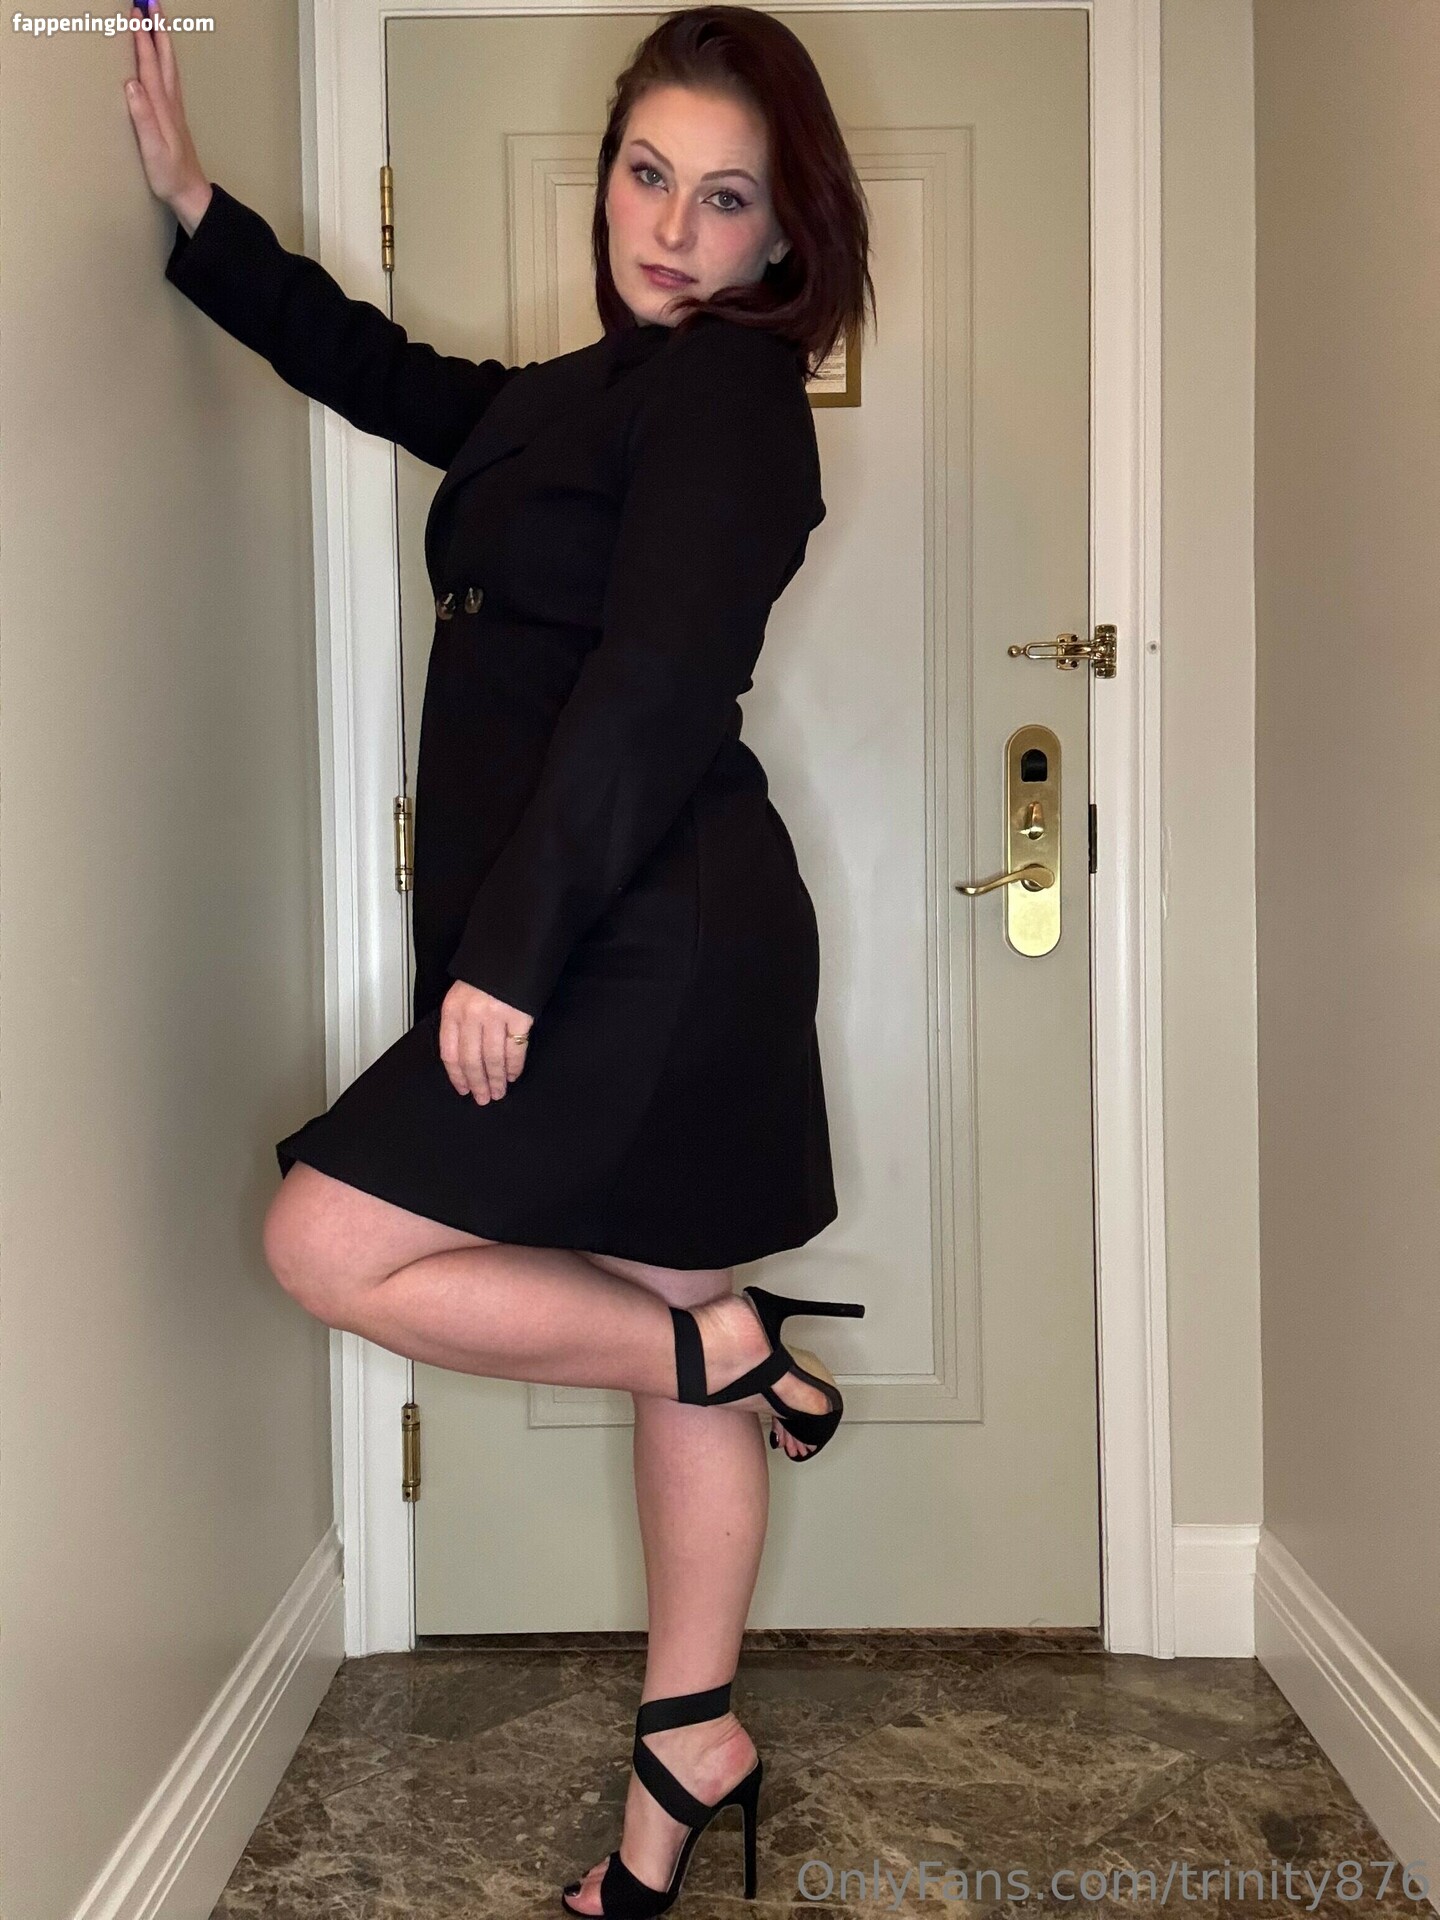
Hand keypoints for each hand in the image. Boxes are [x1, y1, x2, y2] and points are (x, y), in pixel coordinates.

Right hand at [122, 4, 209, 229]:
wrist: (190, 193)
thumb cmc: (169, 175)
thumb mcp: (153, 149)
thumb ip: (144, 117)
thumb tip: (132, 84)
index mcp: (162, 107)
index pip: (150, 65)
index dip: (143, 38)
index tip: (135, 12)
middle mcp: (170, 102)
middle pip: (165, 57)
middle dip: (157, 28)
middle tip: (150, 2)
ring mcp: (174, 108)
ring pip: (169, 64)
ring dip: (162, 39)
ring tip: (156, 18)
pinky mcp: (174, 115)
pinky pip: (169, 76)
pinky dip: (164, 59)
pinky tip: (162, 56)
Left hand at [439, 980, 533, 1103]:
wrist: (512, 948)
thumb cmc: (487, 974)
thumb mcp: (463, 993)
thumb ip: (460, 1021)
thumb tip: (463, 1054)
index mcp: (453, 1009)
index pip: (450, 1052)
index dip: (456, 1075)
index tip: (462, 1089)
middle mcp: (471, 1015)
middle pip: (471, 1060)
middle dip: (477, 1083)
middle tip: (483, 1099)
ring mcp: (495, 1016)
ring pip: (492, 1058)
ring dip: (496, 1080)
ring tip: (499, 1092)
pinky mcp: (519, 1016)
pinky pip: (515, 1049)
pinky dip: (514, 1066)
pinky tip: (513, 1075)